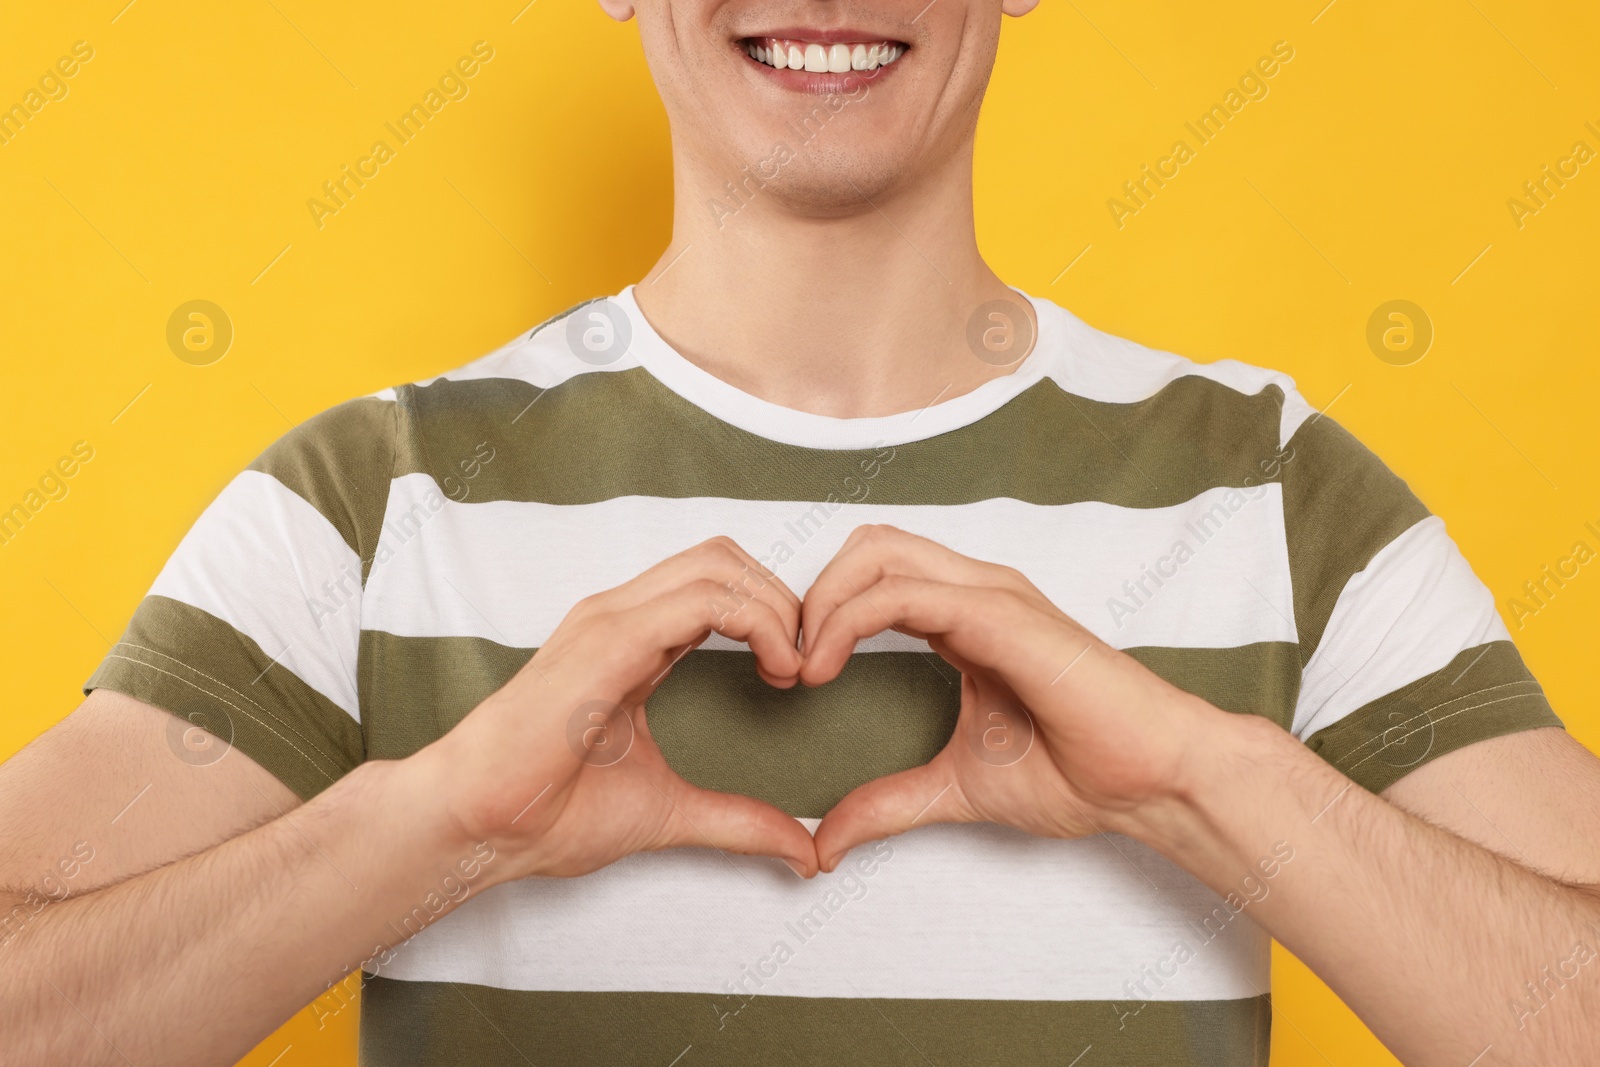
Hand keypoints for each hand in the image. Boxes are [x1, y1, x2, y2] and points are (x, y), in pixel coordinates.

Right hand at [417, 536, 818, 878]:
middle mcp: (620, 616)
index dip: (772, 615)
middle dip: (782, 601)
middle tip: (805, 665)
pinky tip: (775, 669)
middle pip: (724, 558)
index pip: (717, 583)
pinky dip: (757, 621)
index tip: (796, 676)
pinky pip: (703, 599)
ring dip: (776, 607)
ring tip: (792, 668)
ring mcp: (610, 620)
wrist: (478, 825)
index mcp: (631, 640)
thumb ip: (737, 821)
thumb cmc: (545, 812)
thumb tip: (804, 852)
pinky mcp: (608, 639)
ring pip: (719, 563)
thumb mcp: (668, 812)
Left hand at [800, 525, 1219, 870]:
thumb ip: (890, 804)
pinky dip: (850, 620)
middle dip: (811, 594)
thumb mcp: (956, 789)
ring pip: (877, 552)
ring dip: (822, 601)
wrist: (1153, 781)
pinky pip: (906, 593)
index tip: (792, 676)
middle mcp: (977, 592)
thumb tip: (826, 840)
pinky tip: (826, 666)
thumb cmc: (1083, 772)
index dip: (821, 612)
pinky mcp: (1003, 617)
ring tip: (804, 666)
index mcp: (966, 618)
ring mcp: (992, 596)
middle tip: (789, 663)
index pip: (874, 574)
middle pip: (866, 545)